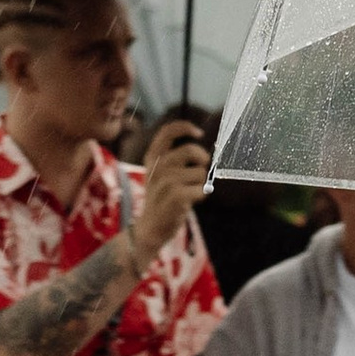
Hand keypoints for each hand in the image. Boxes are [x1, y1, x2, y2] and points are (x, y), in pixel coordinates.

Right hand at [132, 122, 210, 259]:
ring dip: (200, 184)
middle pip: (191, 150)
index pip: (167, 131)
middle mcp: (157, 166)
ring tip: (188, 193)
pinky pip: (201, 190)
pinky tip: (188, 203)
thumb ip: (175, 159)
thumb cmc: (161, 199)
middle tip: (200, 170)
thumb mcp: (159, 174)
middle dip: (202, 160)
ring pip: (200, 173)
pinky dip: (200, 197)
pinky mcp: (175, 195)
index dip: (186, 127)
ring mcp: (165, 180)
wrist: (150, 228)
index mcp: (152, 157)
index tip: (199, 133)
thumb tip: (204, 151)